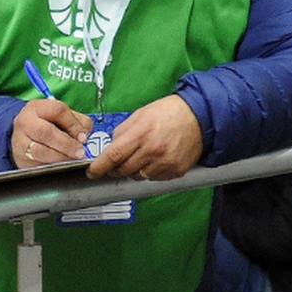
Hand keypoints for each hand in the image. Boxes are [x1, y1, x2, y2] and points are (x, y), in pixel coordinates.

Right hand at [11, 98, 92, 168]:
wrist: (26, 138)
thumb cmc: (49, 126)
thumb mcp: (64, 118)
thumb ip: (78, 123)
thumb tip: (82, 137)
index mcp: (37, 107)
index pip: (57, 111)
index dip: (73, 125)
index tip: (83, 137)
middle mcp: (25, 122)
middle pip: (46, 131)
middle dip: (66, 144)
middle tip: (80, 152)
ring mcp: (19, 141)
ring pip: (39, 151)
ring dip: (59, 157)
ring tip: (72, 160)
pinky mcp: (20, 158)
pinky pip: (36, 164)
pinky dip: (51, 166)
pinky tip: (61, 166)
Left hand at [86, 94, 202, 181]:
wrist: (199, 116)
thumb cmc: (168, 113)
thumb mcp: (140, 114)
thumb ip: (122, 132)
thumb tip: (110, 149)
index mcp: (141, 133)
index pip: (114, 155)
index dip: (99, 167)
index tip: (92, 172)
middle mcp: (153, 150)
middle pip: (124, 170)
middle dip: (115, 168)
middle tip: (117, 162)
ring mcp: (165, 163)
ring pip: (138, 176)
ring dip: (134, 170)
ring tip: (142, 155)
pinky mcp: (176, 171)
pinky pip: (155, 178)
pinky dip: (151, 172)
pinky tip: (156, 159)